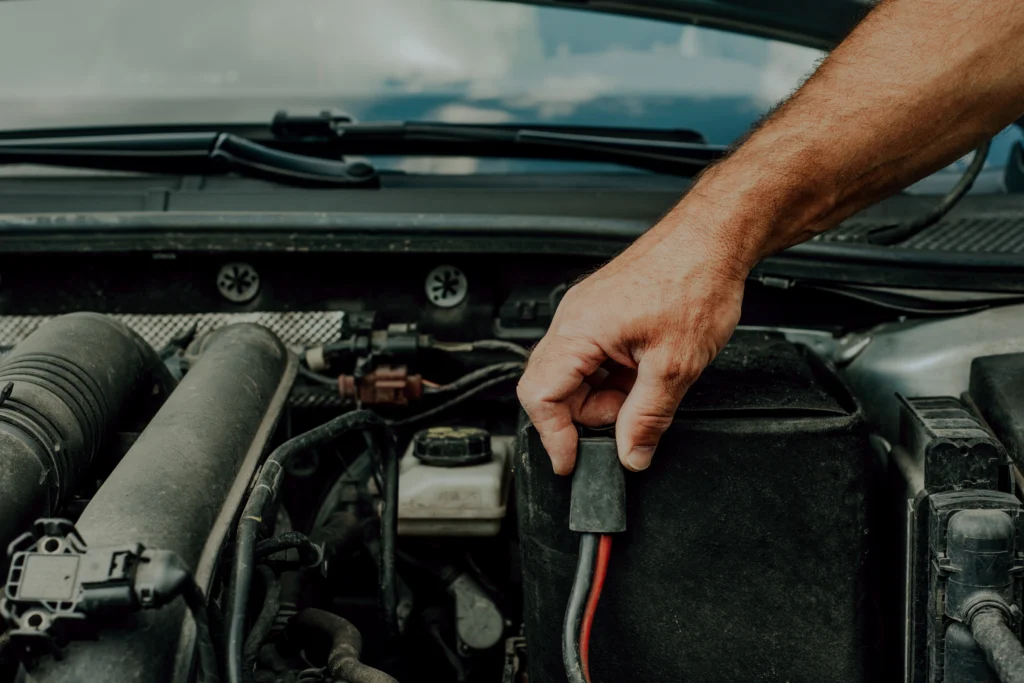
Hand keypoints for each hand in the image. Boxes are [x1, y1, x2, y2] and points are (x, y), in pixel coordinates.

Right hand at [517, 217, 749, 473]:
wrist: (714, 239)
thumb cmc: (695, 280)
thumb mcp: (675, 366)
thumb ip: (647, 418)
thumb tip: (631, 454)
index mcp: (578, 330)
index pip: (539, 397)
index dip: (553, 437)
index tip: (572, 463)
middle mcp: (573, 319)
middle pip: (554, 388)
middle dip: (590, 414)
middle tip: (631, 417)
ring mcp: (586, 313)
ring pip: (577, 375)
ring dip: (607, 394)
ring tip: (649, 386)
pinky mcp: (603, 311)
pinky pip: (593, 357)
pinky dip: (615, 375)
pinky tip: (646, 370)